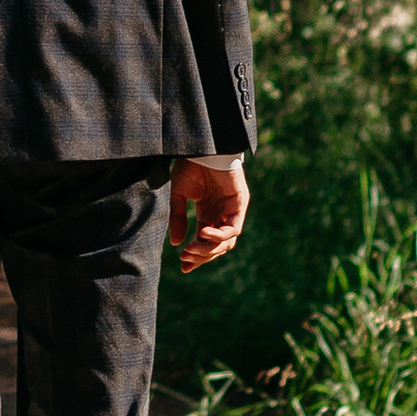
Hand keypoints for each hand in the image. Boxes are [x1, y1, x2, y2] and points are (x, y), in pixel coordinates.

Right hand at [170, 155, 248, 270]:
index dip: (196, 257)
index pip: (205, 243)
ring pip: (227, 242)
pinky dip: (219, 235)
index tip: (183, 268)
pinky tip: (203, 233)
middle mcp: (221, 215)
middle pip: (217, 247)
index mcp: (208, 214)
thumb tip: (176, 244)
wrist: (202, 147)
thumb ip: (178, 219)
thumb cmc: (190, 166)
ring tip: (192, 248)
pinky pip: (233, 228)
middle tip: (185, 258)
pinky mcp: (239, 204)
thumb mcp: (179, 195)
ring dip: (209, 249)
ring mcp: (232, 210)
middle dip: (201, 255)